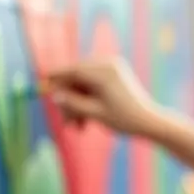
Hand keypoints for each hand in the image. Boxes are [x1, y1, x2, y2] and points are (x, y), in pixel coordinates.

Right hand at [46, 59, 161, 135]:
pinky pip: (93, 87)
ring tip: (77, 128)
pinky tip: (85, 123)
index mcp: (105, 71)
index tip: (43, 80)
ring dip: (77, 106)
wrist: (150, 122)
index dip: (57, 77)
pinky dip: (87, 102)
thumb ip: (74, 104)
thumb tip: (56, 97)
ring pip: (84, 86)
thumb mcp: (95, 114)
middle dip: (69, 101)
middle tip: (65, 123)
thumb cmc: (125, 119)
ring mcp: (112, 70)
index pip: (75, 70)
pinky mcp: (114, 78)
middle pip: (77, 79)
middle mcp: (109, 65)